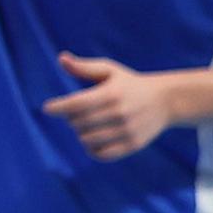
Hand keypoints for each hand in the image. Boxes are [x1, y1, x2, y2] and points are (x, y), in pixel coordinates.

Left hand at [44, 52, 186, 159]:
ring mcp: (128, 131)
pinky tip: (91, 140)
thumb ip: (83, 67)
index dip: (59, 107)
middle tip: (75, 113)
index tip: (47, 108)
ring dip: (80, 133)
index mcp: (111, 93)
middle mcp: (120, 113)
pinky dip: (91, 149)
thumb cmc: (129, 83)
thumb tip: (61, 58)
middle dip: (71, 119)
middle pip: (79, 123)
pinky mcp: (134, 145)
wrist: (166, 101)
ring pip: (88, 140)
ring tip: (84, 126)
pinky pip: (103, 154)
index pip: (77, 104)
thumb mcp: (109, 70)